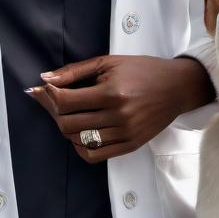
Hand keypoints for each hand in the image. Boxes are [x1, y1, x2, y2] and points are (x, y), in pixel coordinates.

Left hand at [26, 55, 214, 162]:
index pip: (66, 101)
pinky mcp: (130, 146)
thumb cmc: (142, 70)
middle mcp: (118, 117)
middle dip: (51, 110)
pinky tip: (78, 131)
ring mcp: (125, 135)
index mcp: (112, 93)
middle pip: (68, 123)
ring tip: (64, 112)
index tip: (41, 88)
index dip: (47, 95)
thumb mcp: (108, 62)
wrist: (177, 87)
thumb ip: (75, 71)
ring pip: (78, 139)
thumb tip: (45, 79)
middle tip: (48, 99)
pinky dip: (79, 145)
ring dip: (64, 126)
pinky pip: (94, 155)